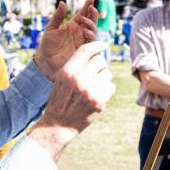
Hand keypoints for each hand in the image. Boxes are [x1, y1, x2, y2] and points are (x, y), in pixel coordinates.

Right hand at [29, 41, 114, 159]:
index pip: (86, 50)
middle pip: (100, 61)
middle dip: (99, 66)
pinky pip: (111, 86)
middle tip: (94, 74)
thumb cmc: (61, 98)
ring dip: (103, 78)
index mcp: (67, 71)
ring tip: (93, 87)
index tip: (103, 45)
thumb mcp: (62, 79)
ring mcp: (89, 90)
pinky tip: (97, 95)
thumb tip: (96, 53)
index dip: (97, 45)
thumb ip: (76, 65)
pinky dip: (106, 89)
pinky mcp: (99, 101)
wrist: (59, 123)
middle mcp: (78, 79)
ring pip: (107, 73)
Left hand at [33, 0, 97, 79]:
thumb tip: (62, 3)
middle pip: (92, 22)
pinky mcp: (85, 51)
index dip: (88, 6)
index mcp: (73, 26)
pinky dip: (91, 36)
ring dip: (92, 25)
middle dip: (93, 14)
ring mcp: (83, 42)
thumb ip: (57, 17)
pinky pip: (92, 43)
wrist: (46, 62)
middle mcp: (80, 33)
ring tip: (84, 22)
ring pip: (94, 31)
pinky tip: (85, 31)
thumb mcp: (50, 29)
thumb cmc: (47, 45)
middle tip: (91, 8)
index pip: (83, 14)